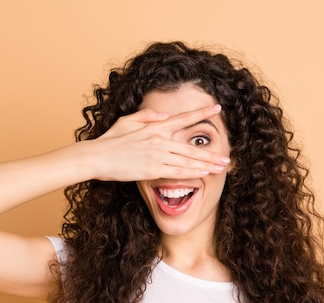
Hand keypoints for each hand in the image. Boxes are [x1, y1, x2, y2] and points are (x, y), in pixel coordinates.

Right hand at [91, 104, 229, 181]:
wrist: (96, 157)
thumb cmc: (110, 140)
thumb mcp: (128, 120)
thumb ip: (148, 116)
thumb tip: (167, 115)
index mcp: (154, 126)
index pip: (183, 118)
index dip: (202, 113)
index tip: (218, 108)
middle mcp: (159, 139)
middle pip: (190, 146)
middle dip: (210, 152)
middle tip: (227, 156)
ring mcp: (156, 155)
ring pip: (187, 161)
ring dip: (206, 164)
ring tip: (221, 167)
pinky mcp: (151, 169)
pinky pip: (177, 172)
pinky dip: (192, 173)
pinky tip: (204, 174)